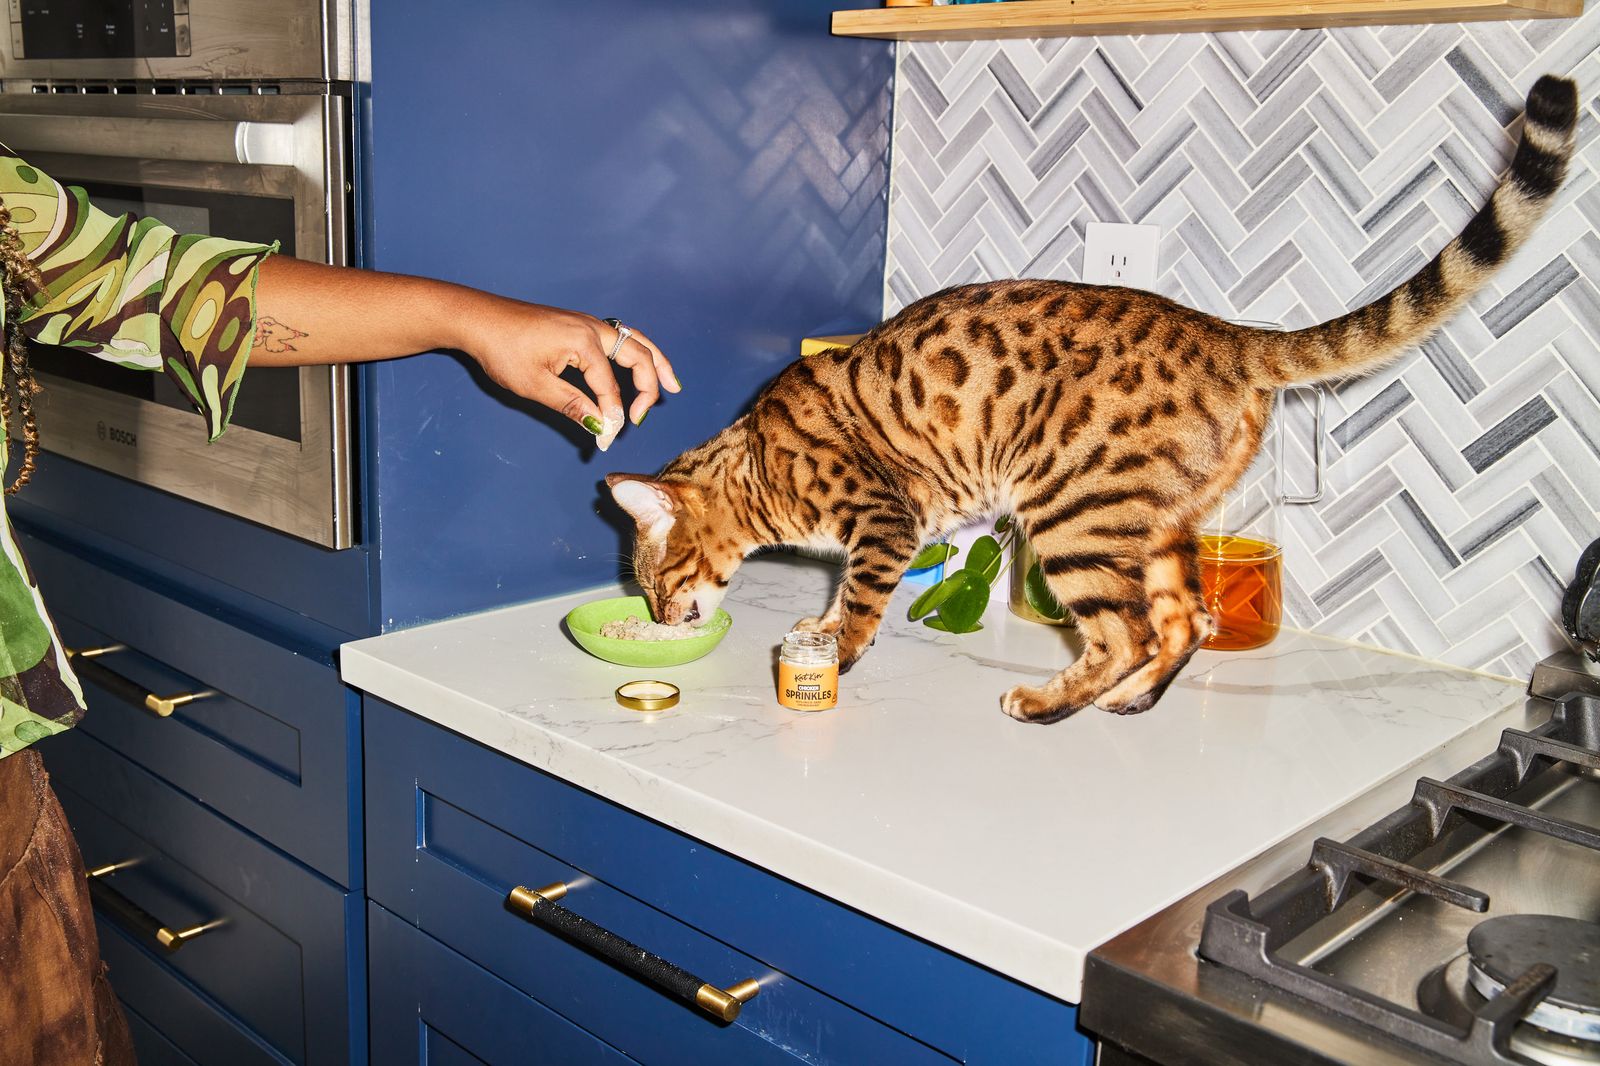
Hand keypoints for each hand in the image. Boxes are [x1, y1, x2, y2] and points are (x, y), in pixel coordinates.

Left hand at [456, 294, 679, 449]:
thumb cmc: (502, 350)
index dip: (612, 417)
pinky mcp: (581, 325)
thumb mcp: (535, 385)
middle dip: (648, 387)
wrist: (479, 319)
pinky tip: (640, 365)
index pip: (610, 387)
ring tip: (671, 384)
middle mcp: (593, 328)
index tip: (606, 440)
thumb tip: (601, 426)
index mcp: (584, 341)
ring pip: (635, 341)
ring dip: (654, 363)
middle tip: (644, 416)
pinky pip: (621, 338)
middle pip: (638, 356)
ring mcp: (588, 323)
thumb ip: (573, 405)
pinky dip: (637, 353)